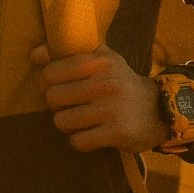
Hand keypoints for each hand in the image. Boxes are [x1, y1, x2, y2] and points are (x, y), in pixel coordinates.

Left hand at [30, 43, 163, 153]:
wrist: (159, 110)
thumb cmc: (121, 82)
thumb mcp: (103, 59)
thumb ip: (70, 51)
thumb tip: (34, 54)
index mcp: (100, 62)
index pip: (52, 72)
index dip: (47, 82)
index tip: (56, 86)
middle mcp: (106, 83)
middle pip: (53, 97)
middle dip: (56, 104)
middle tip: (68, 105)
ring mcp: (111, 109)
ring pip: (62, 121)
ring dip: (66, 124)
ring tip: (78, 120)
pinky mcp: (116, 133)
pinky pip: (78, 141)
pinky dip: (79, 141)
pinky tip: (89, 134)